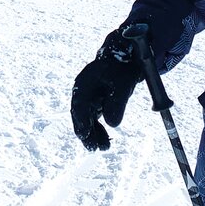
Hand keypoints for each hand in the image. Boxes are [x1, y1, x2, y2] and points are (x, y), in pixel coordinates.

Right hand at [71, 29, 141, 150]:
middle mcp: (83, 90)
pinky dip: (98, 129)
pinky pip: (93, 118)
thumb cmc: (122, 68)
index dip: (81, 121)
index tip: (85, 134)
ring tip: (103, 147)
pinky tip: (105, 140)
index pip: (78, 105)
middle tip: (94, 147)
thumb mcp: (122, 84)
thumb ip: (117, 103)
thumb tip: (111, 123)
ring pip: (86, 119)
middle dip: (86, 132)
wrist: (125, 58)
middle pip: (80, 115)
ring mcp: (88, 96)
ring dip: (93, 133)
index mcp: (84, 82)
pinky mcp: (96, 101)